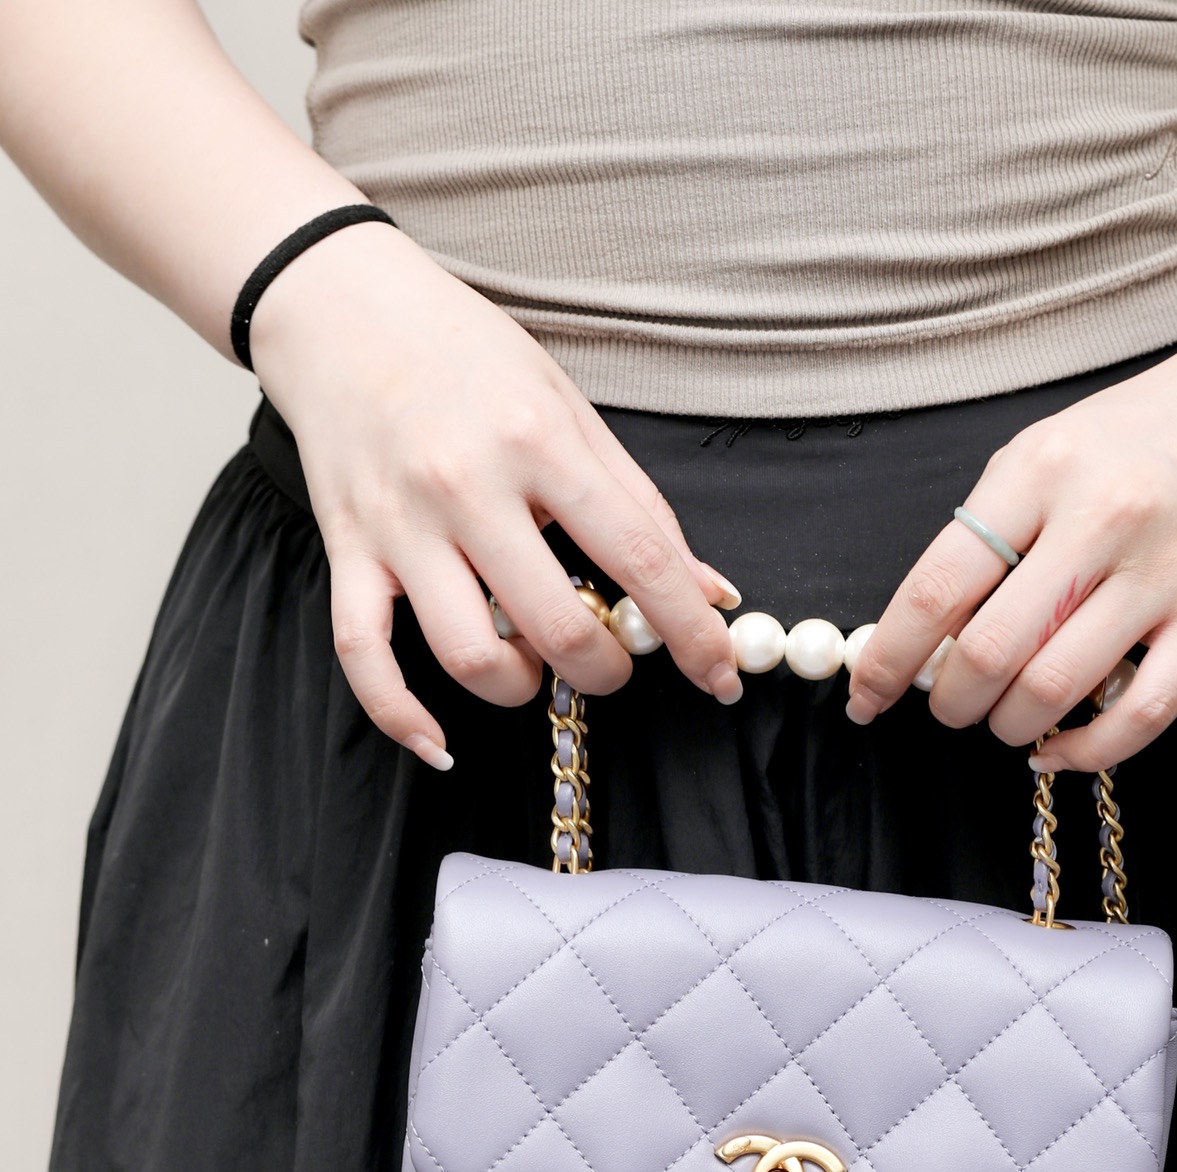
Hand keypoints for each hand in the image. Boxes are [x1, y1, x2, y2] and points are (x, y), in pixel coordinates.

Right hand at [248, 222, 742, 767]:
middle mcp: (466, 486)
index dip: (692, 634)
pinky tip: (438, 743)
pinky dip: (402, 715)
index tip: (721, 677)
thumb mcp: (567, 405)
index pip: (639, 559)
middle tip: (612, 661)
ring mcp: (401, 525)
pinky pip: (364, 656)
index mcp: (538, 441)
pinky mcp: (347, 549)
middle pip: (558, 626)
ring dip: (520, 688)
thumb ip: (638, 503)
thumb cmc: (463, 353)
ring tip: (533, 666)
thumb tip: (709, 591)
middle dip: (606, 670)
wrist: (337, 306)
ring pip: (470, 656)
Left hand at [846, 330, 1176, 770]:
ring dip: (1009, 726)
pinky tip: (1056, 747)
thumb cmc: (1143, 434)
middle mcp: (1100, 519)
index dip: (887, 660)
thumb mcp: (1047, 449)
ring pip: (1054, 691)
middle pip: (990, 652)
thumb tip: (920, 635)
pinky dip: (1084, 752)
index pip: (937, 588)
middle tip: (950, 706)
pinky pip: (1140, 715)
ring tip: (1006, 717)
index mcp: (1039, 471)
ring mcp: (1164, 572)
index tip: (865, 697)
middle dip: (950, 703)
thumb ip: (986, 533)